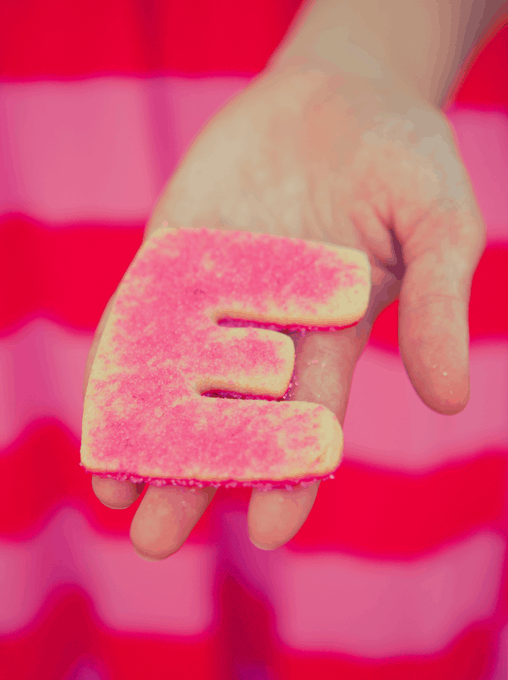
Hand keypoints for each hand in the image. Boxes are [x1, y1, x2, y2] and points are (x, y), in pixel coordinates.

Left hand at [84, 63, 485, 558]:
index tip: (271, 529)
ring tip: (114, 493)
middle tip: (156, 539)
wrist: (340, 93)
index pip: (307, 421)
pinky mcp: (172, 257)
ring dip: (143, 435)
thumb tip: (448, 398)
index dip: (291, 473)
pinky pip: (142, 317)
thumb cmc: (403, 159)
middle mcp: (267, 331)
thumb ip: (438, 306)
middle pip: (228, 418)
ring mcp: (214, 296)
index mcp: (330, 340)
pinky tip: (99, 413)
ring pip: (175, 379)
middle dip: (195, 475)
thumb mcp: (439, 223)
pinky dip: (119, 364)